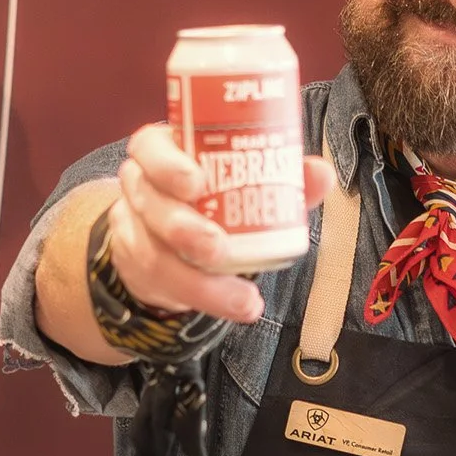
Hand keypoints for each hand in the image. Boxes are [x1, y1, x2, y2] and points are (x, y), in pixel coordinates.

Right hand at [109, 124, 333, 323]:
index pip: (149, 147)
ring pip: (154, 255)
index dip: (167, 164)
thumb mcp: (244, 182)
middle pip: (150, 204)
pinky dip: (204, 301)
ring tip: (242, 298)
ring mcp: (134, 230)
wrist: (176, 240)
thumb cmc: (214, 198)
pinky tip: (236, 308)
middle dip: (183, 228)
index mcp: (162, 152)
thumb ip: (281, 177)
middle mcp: (142, 188)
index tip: (197, 183)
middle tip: (216, 248)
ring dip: (200, 281)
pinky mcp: (138, 269)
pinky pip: (163, 287)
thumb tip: (321, 173)